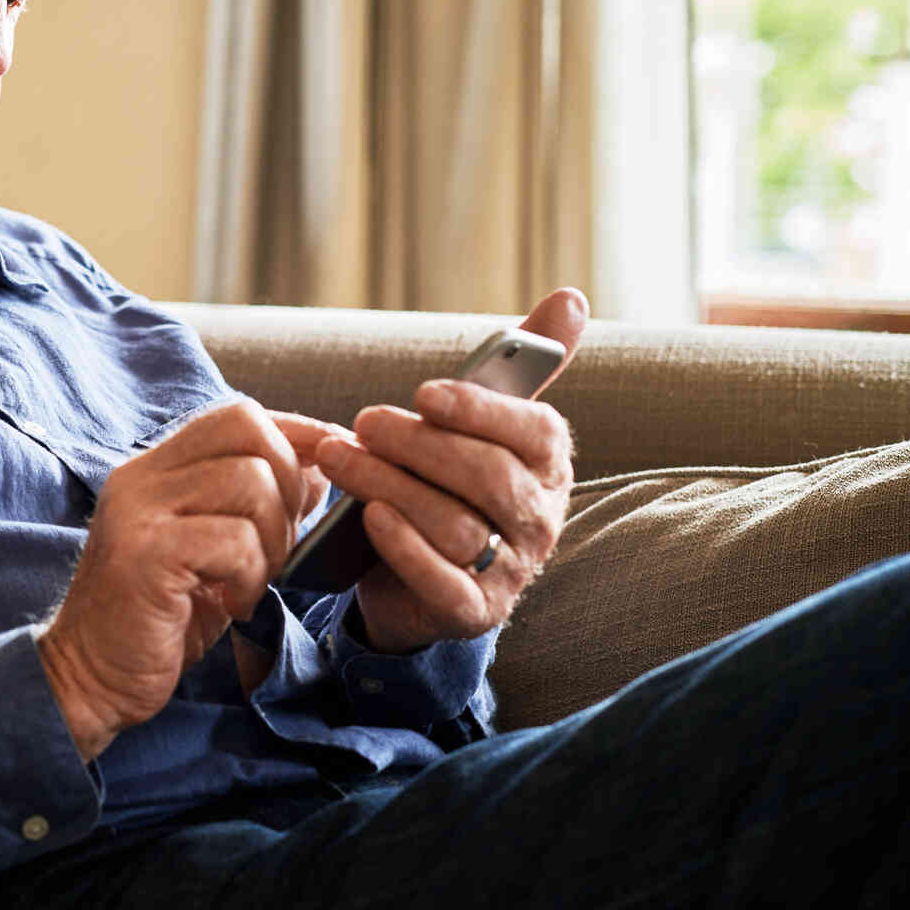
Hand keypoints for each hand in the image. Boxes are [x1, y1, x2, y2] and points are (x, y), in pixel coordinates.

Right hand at [35, 399, 330, 760]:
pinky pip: (234, 539)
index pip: (237, 416)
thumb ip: (255, 508)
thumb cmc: (158, 620)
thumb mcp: (214, 554)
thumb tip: (321, 469)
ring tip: (251, 581)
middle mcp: (141, 477)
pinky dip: (252, 575)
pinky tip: (234, 605)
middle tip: (277, 547)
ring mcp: (139, 511)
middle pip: (248, 429)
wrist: (91, 678)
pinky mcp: (146, 553)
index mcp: (155, 470)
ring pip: (250, 481)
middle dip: (289, 484)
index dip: (297, 434)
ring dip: (273, 538)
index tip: (331, 469)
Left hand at [314, 288, 587, 654]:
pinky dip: (404, 547)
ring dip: (390, 485)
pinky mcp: (473, 612)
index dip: (480, 410)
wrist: (413, 572)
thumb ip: (521, 363)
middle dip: (419, 444)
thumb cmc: (447, 480)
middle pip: (487, 477)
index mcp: (548, 465)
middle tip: (363, 422)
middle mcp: (541, 519)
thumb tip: (571, 297)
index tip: (423, 392)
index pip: (534, 432)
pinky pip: (443, 581)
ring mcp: (510, 570)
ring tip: (338, 459)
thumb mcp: (478, 422)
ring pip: (456, 524)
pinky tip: (369, 516)